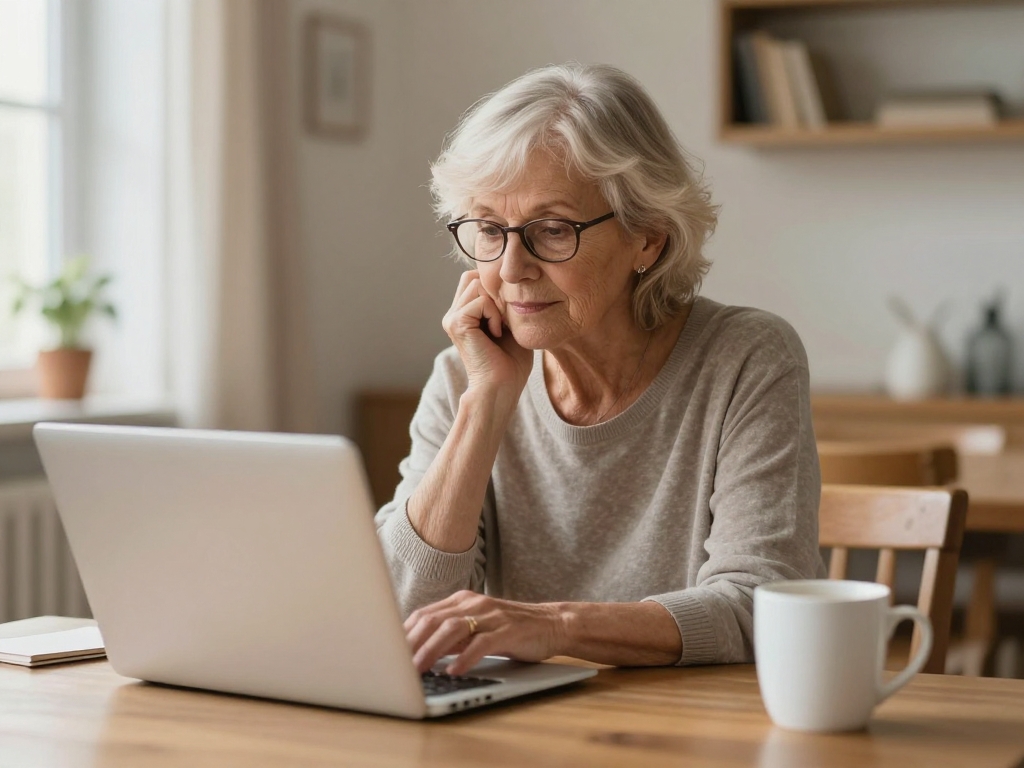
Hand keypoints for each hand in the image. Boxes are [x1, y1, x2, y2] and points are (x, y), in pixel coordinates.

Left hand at [405, 590, 566, 675]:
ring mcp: (491, 615)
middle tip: (396, 665)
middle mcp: (474, 604)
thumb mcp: (476, 629)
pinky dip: (465, 657)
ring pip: (453, 629)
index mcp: (462, 601)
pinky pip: (482, 643)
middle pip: (433, 620)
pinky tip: (454, 671)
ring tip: (418, 669)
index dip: (404, 634)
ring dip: (432, 650)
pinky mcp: (508, 630)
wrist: (552, 623)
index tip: (388, 653)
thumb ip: (451, 636)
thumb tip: (419, 653)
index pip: (424, 614)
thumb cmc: (511, 630)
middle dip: (411, 644)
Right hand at [442, 271, 532, 395]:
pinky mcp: (456, 323)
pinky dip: (494, 315)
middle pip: (472, 277)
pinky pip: (480, 301)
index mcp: (464, 314)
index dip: (496, 289)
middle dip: (494, 292)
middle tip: (504, 319)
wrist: (502, 387)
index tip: (508, 316)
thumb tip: (507, 279)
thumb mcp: (511, 325)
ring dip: (496, 305)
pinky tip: (496, 334)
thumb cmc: (512, 363)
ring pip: (476, 284)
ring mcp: (452, 318)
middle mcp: (454, 314)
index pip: (475, 279)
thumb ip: (504, 303)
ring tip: (500, 328)